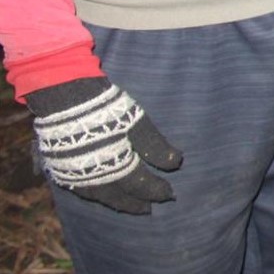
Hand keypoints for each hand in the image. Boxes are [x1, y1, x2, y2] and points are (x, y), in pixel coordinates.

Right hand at [27, 77, 181, 214]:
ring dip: (115, 201)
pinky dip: (96, 193)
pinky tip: (101, 192)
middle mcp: (94, 178)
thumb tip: (176, 163)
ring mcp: (75, 176)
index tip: (170, 194)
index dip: (156, 190)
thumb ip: (156, 147)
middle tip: (148, 209)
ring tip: (127, 204)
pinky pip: (81, 189)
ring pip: (99, 196)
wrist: (66, 100)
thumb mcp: (138, 125)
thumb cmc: (108, 112)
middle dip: (135, 203)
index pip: (141, 186)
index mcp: (116, 168)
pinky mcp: (60, 169)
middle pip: (118, 197)